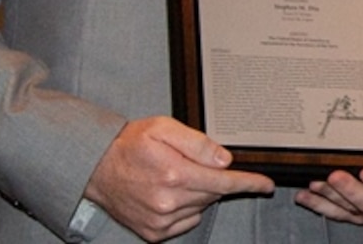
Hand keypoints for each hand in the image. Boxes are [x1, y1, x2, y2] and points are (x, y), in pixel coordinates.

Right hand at [83, 116, 274, 240]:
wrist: (96, 168)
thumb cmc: (130, 145)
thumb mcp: (165, 129)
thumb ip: (199, 143)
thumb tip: (225, 161)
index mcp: (175, 174)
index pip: (225, 182)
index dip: (249, 183)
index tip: (266, 184)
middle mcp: (169, 202)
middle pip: (214, 194)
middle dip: (213, 179)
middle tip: (191, 165)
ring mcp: (160, 220)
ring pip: (201, 207)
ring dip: (198, 193)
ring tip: (175, 176)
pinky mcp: (154, 233)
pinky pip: (186, 221)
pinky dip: (186, 208)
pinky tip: (169, 194)